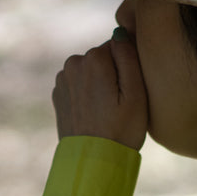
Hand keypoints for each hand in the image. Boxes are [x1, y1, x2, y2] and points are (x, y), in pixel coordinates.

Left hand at [52, 35, 146, 150]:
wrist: (94, 163)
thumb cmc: (122, 130)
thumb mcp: (136, 92)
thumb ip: (128, 56)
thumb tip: (120, 32)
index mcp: (93, 59)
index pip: (118, 46)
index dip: (128, 68)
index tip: (130, 91)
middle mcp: (73, 64)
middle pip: (102, 58)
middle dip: (112, 75)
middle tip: (119, 104)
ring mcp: (62, 80)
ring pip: (90, 72)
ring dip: (99, 85)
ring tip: (106, 111)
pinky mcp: (59, 95)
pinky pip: (79, 86)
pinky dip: (88, 95)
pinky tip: (94, 114)